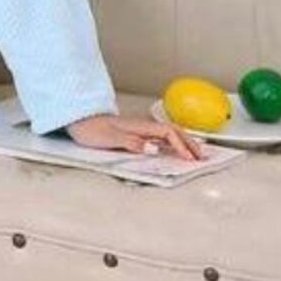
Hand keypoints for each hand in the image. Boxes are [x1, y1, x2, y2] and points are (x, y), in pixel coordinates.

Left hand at [64, 113, 206, 160]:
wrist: (76, 120)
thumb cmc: (90, 128)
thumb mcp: (110, 138)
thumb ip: (131, 142)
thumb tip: (153, 148)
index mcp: (139, 126)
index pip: (168, 134)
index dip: (181, 146)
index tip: (189, 160)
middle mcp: (141, 126)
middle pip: (173, 132)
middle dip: (190, 143)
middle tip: (203, 158)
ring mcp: (138, 129)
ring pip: (167, 134)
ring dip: (183, 143)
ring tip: (195, 154)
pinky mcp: (132, 133)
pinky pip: (158, 137)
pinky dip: (171, 143)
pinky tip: (172, 150)